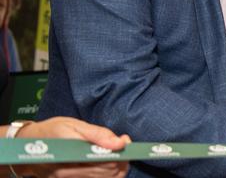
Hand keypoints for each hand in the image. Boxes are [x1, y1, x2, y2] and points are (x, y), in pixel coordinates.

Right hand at [14, 117, 130, 177]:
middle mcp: (67, 172)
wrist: (27, 145)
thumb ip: (98, 134)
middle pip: (107, 172)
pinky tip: (108, 163)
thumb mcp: (74, 125)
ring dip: (116, 168)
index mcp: (69, 153)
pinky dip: (106, 174)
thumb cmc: (52, 131)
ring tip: (118, 154)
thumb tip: (120, 143)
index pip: (103, 161)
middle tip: (125, 147)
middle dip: (121, 160)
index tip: (125, 143)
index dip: (119, 153)